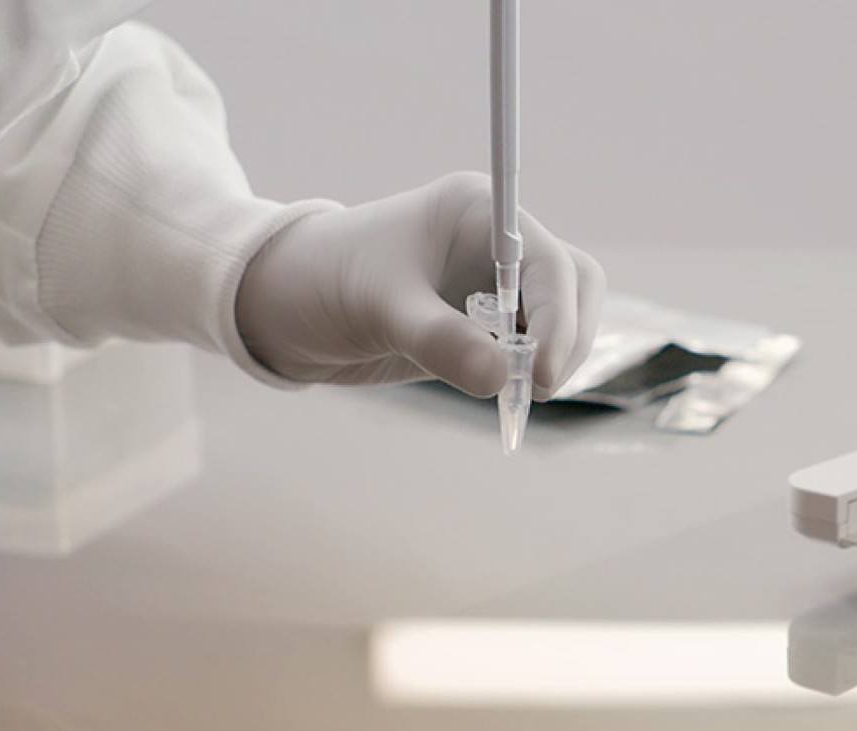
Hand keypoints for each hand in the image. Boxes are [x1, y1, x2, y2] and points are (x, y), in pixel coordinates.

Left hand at [235, 172, 604, 398]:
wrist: (283, 305)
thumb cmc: (324, 284)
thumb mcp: (379, 311)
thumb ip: (438, 342)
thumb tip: (500, 379)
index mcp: (477, 211)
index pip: (549, 261)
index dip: (559, 317)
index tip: (541, 372)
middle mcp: (496, 239)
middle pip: (573, 284)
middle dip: (567, 337)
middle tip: (536, 388)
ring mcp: (494, 279)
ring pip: (562, 315)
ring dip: (554, 356)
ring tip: (516, 394)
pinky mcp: (485, 320)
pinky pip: (533, 343)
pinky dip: (530, 370)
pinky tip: (503, 391)